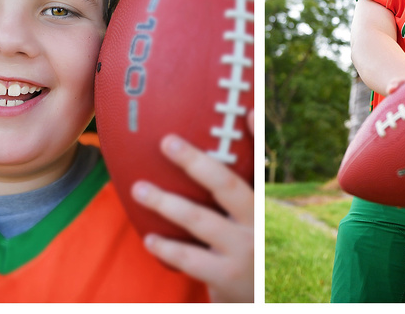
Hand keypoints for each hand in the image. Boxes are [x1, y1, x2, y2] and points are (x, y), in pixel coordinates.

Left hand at [133, 111, 254, 302]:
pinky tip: (150, 238)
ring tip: (141, 189)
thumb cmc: (248, 250)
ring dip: (167, 203)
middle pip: (228, 185)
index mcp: (262, 204)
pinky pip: (190, 258)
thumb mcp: (253, 221)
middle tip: (167, 142)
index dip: (255, 136)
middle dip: (196, 161)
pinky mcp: (226, 276)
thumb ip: (241, 185)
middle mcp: (257, 224)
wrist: (262, 299)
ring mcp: (243, 250)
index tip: (241, 110)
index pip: (259, 164)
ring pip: (201, 220)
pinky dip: (167, 247)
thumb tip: (234, 127)